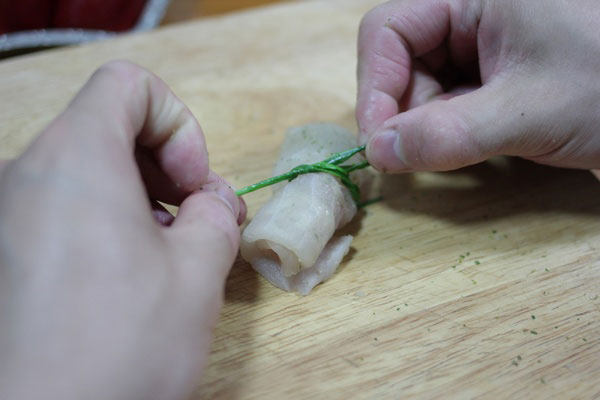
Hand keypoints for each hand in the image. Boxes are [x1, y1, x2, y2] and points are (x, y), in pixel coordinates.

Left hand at [0, 61, 244, 399]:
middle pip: (109, 127)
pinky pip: (63, 208)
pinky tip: (131, 274)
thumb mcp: (199, 270)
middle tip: (199, 219)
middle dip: (167, 165)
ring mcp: (8, 215)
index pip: (129, 85)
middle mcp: (27, 174)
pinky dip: (106, 222)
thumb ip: (218, 214)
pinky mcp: (6, 252)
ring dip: (142, 197)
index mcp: (77, 157)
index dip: (179, 124)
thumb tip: (212, 202)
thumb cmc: (122, 346)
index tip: (194, 183)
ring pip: (88, 169)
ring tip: (171, 253)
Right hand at [357, 0, 599, 172]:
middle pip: (399, 63)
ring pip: (418, 89)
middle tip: (423, 154)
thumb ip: (446, 134)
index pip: (388, 31)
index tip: (378, 144)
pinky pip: (443, 104)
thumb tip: (376, 153)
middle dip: (404, 113)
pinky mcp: (487, 76)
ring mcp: (478, 47)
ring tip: (473, 144)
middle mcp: (469, 15)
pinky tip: (481, 141)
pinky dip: (447, 131)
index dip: (375, 87)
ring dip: (428, 127)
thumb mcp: (526, 113)